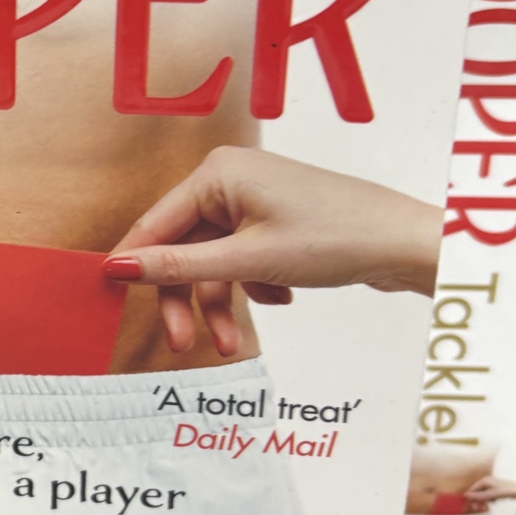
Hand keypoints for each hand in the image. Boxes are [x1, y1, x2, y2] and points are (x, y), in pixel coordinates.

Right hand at [105, 145, 441, 357]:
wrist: (405, 244)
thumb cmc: (336, 237)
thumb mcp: (248, 260)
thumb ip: (179, 267)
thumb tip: (120, 268)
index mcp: (218, 172)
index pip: (155, 223)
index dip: (135, 265)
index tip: (110, 299)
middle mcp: (232, 178)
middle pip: (184, 247)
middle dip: (187, 298)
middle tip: (183, 342)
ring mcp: (256, 200)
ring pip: (215, 261)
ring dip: (223, 302)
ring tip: (234, 342)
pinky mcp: (277, 221)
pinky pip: (242, 260)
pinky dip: (253, 285)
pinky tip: (282, 295)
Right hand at [462, 475, 515, 511]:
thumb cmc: (505, 490)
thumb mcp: (490, 495)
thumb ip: (478, 496)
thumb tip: (466, 495)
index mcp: (484, 480)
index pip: (473, 489)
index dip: (471, 497)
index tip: (469, 505)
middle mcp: (487, 481)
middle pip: (478, 492)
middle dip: (478, 501)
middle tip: (478, 509)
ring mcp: (492, 485)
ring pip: (484, 495)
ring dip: (484, 501)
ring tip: (485, 508)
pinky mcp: (497, 489)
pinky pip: (490, 495)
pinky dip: (490, 500)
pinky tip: (493, 502)